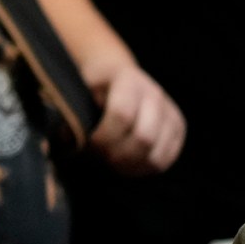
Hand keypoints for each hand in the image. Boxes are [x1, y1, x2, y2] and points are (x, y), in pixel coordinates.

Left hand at [84, 61, 184, 175]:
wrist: (115, 74)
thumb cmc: (93, 85)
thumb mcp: (81, 89)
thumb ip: (74, 111)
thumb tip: (66, 138)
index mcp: (128, 80)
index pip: (122, 115)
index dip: (103, 137)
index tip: (86, 145)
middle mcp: (154, 94)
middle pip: (143, 138)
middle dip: (117, 155)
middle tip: (98, 158)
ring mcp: (170, 112)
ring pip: (155, 154)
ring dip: (129, 166)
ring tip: (110, 163)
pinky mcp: (178, 129)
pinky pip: (164, 160)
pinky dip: (143, 169)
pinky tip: (125, 165)